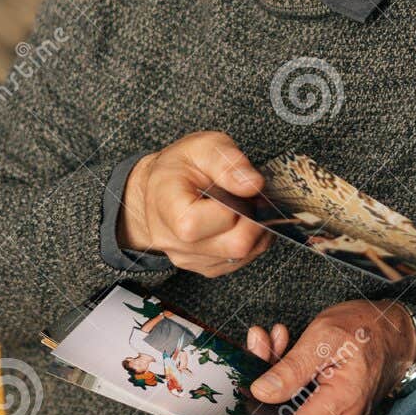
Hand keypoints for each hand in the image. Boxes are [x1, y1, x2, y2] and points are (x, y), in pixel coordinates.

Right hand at [118, 131, 272, 276]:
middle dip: (254, 220)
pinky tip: (241, 220)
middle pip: (233, 245)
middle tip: (253, 198)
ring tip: (245, 206)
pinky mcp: (206, 267)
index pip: (199, 224)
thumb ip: (228, 163)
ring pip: (242, 255)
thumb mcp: (202, 147)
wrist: (159, 189)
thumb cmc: (179, 167)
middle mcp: (175, 242)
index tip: (241, 190)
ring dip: (256, 230)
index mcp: (167, 208)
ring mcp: (191, 259)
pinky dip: (251, 241)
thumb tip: (253, 185)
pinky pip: (240, 261)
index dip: (232, 207)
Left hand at [247, 301, 415, 414]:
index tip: (238, 393)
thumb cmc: (368, 329)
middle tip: (260, 345)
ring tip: (275, 343)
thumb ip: (292, 368)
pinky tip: (285, 355)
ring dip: (273, 383)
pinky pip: (298, 410)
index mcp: (339, 405)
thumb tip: (260, 393)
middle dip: (262, 389)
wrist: (397, 332)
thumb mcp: (325, 336)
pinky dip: (286, 385)